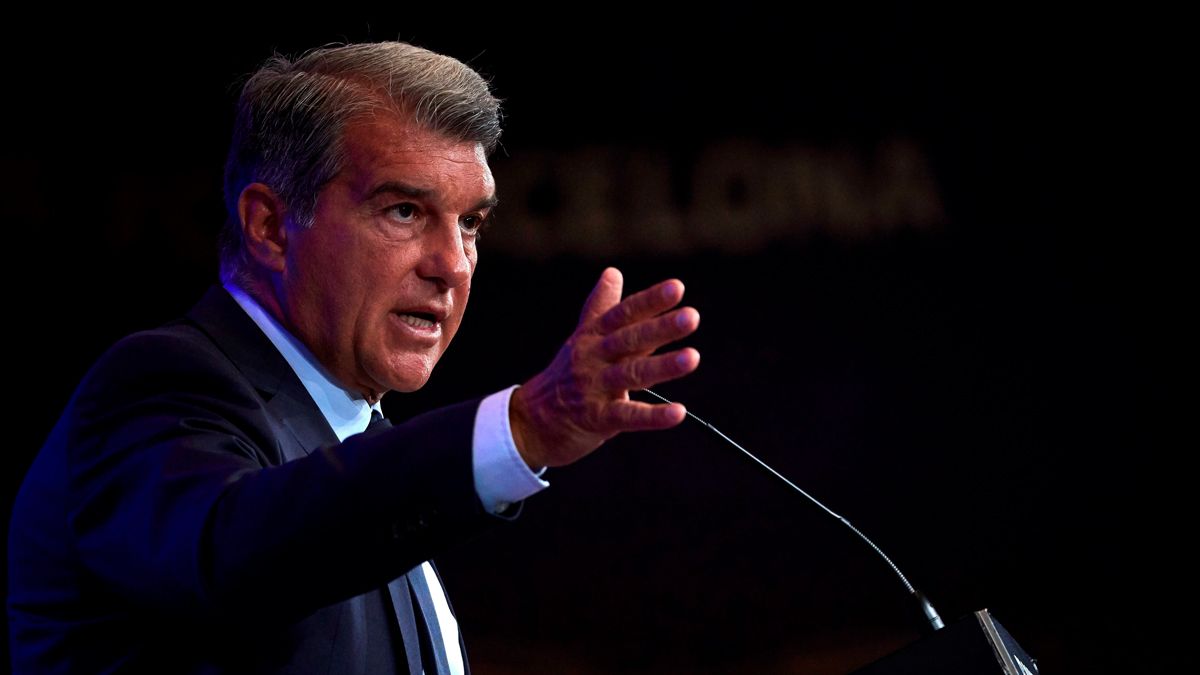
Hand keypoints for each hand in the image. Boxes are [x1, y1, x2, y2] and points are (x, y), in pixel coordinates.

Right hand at [509, 267, 699, 468]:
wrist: (531, 421)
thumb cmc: (565, 376)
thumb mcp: (581, 338)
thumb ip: (602, 307)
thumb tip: (613, 271)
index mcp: (593, 336)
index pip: (624, 314)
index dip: (649, 301)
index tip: (677, 288)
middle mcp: (592, 358)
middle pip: (629, 339)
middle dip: (660, 328)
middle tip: (691, 317)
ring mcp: (593, 388)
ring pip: (631, 374)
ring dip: (663, 366)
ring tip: (692, 358)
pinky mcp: (596, 419)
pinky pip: (627, 416)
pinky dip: (653, 416)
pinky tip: (678, 412)